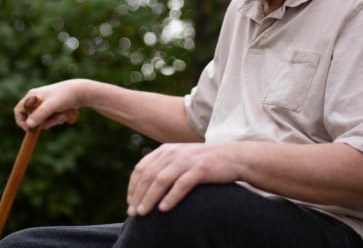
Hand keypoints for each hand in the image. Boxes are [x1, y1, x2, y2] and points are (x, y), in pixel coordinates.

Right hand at [14, 80, 82, 130]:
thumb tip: (29, 125)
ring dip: (52, 121)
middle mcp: (36, 100)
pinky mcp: (52, 108)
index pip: (19, 110)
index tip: (29, 129)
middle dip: (43, 122)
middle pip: (32, 118)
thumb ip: (40, 115)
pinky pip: (50, 119)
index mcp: (32, 96)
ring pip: (42, 121)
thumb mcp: (51, 106)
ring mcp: (45, 104)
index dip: (21, 121)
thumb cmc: (65, 96)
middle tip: (53, 120)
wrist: (81, 92)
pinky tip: (64, 115)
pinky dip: (56, 120)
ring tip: (61, 115)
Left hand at [126, 142, 240, 215]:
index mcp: (165, 150)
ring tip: (143, 213)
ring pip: (161, 180)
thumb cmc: (204, 163)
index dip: (132, 186)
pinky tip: (164, 209)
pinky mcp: (200, 169)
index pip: (141, 168)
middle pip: (148, 175)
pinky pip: (181, 185)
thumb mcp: (180, 159)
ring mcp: (186, 160)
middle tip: (133, 212)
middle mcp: (173, 153)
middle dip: (138, 195)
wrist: (233, 157)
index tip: (129, 202)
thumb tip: (144, 187)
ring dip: (149, 198)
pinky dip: (171, 197)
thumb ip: (164, 166)